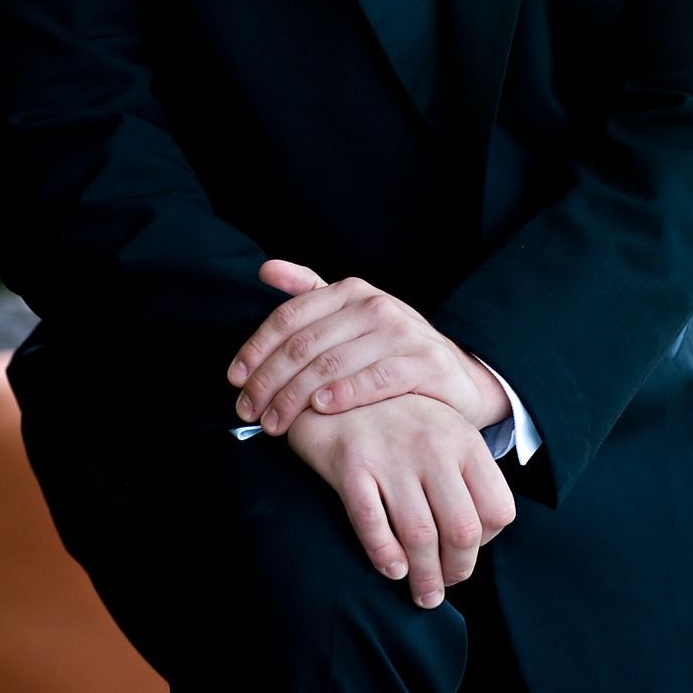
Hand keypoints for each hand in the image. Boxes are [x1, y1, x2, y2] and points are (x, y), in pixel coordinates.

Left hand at [228, 259, 512, 436]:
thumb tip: (264, 269)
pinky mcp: (426, 362)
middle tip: (248, 411)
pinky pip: (376, 378)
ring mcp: (403, 333)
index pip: (290, 317)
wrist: (457, 376)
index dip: (256, 348)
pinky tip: (321, 407)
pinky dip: (344, 393)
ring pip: (332, 365)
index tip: (235, 379)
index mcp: (351, 291)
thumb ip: (309, 291)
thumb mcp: (352, 316)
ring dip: (295, 397)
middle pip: (304, 345)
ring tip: (275, 423)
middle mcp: (376, 305)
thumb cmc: (391, 350)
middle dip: (268, 382)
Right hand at [286, 396, 515, 607]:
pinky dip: (385, 556)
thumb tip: (478, 540)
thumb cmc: (397, 423)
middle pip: (462, 530)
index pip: (498, 510)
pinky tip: (392, 569)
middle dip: (456, 571)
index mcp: (464, 440)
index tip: (465, 553)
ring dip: (424, 577)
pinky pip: (373, 525)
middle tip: (442, 587)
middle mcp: (433, 445)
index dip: (487, 544)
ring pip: (420, 536)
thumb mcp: (442, 434)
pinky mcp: (351, 464)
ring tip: (422, 595)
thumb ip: (464, 475)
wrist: (334, 387)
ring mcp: (391, 454)